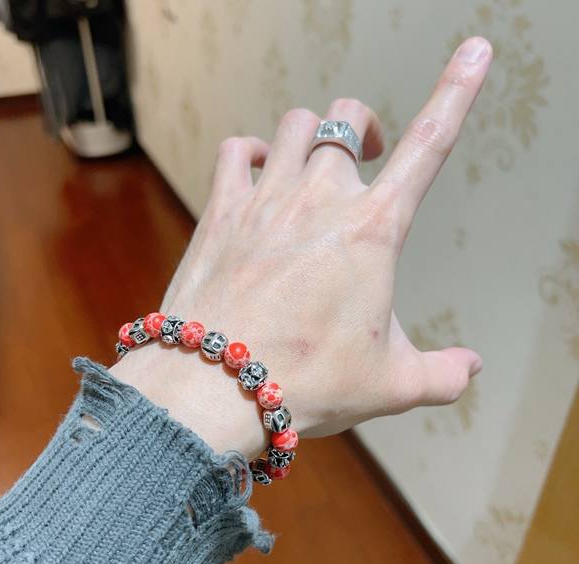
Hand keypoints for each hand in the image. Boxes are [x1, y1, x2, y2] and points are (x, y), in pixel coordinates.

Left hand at [111, 37, 491, 459]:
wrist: (215, 385)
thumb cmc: (306, 382)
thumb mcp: (391, 385)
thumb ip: (442, 373)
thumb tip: (470, 368)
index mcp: (372, 230)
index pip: (429, 146)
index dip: (457, 92)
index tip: (475, 52)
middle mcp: (320, 197)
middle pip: (347, 121)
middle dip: (362, 131)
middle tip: (368, 157)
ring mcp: (266, 197)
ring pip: (294, 125)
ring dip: (310, 136)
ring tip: (312, 167)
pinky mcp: (221, 210)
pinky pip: (237, 150)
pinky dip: (251, 152)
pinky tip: (257, 174)